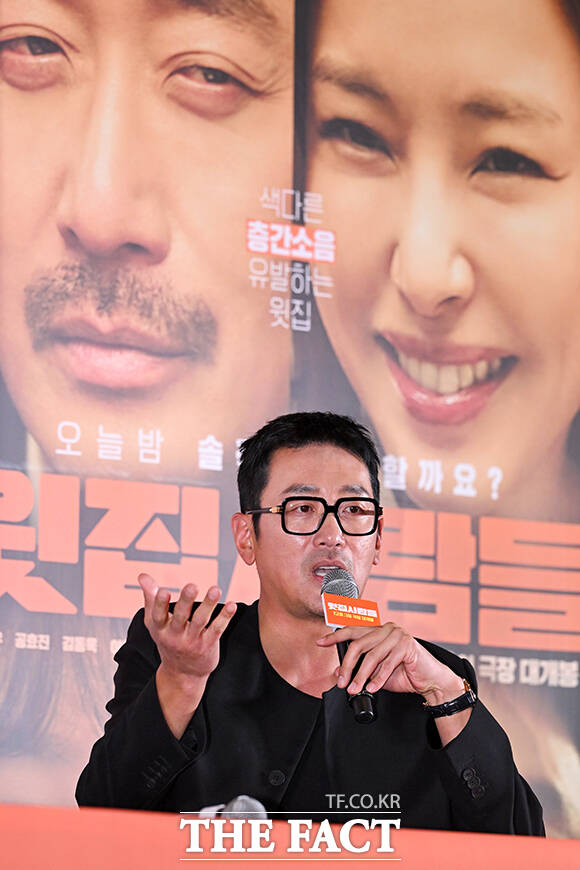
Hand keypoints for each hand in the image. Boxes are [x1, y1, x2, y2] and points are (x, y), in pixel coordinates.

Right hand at [139, 573, 236, 682]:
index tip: (163, 591)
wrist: (182, 673)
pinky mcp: (207, 645)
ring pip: (201, 621)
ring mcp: (192, 641)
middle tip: (192, 586)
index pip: (158, 615)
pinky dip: (224, 617)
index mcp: (160, 628)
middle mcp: (175, 636)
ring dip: (208, 604)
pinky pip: (216, 630)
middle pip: (180, 617)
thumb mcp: (155, 622)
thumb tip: (142, 575)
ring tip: (216, 589)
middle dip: (186, 601)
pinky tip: (232, 605)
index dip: (159, 604)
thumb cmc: (168, 638)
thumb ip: (150, 597)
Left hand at [317, 621, 463, 702]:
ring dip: (361, 676)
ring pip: (371, 656)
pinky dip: (378, 678)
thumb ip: (361, 668)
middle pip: (358, 644)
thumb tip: (340, 673)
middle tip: (342, 682)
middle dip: (348, 666)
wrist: (430, 681)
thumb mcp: (377, 672)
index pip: (352, 630)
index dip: (335, 636)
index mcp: (378, 631)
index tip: (320, 642)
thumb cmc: (404, 674)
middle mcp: (386, 629)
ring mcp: (397, 635)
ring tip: (356, 689)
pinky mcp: (407, 645)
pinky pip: (387, 663)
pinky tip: (373, 688)